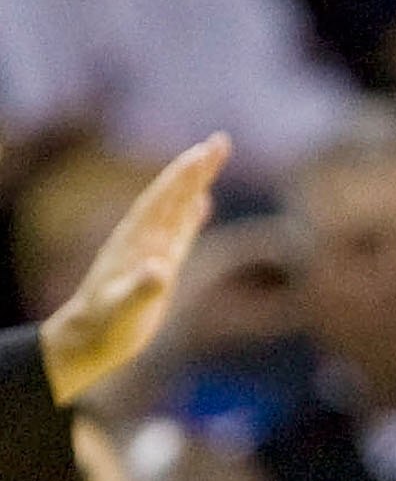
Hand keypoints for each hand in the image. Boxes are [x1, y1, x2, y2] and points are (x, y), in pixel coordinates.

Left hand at [40, 136, 230, 403]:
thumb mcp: (124, 311)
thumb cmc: (106, 328)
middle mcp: (144, 239)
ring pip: (176, 208)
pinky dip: (190, 213)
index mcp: (138, 243)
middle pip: (172, 194)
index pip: (164, 201)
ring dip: (195, 183)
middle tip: (221, 142)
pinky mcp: (157, 264)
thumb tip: (158, 269)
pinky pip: (177, 231)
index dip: (185, 177)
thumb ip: (141, 290)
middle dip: (196, 168)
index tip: (205, 152)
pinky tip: (203, 202)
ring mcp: (151, 249)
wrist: (89, 339)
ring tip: (213, 157)